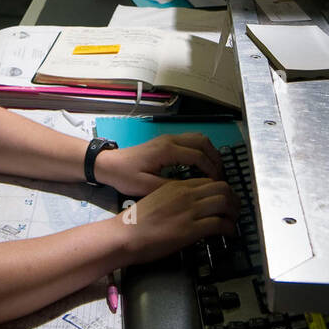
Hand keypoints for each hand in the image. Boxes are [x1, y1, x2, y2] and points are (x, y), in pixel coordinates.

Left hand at [95, 133, 223, 196]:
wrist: (109, 164)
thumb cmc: (125, 176)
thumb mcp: (146, 187)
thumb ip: (170, 187)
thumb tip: (192, 189)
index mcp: (167, 150)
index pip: (198, 156)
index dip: (211, 170)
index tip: (216, 183)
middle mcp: (170, 140)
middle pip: (203, 142)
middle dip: (215, 158)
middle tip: (220, 176)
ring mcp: (168, 138)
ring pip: (198, 138)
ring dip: (209, 152)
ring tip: (214, 170)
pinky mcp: (166, 141)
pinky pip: (191, 140)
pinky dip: (201, 150)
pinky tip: (201, 165)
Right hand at [116, 178, 237, 264]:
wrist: (126, 235)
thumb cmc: (137, 221)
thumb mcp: (158, 199)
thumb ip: (176, 198)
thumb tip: (192, 206)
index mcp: (178, 186)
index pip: (210, 181)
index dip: (223, 191)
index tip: (225, 200)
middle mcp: (187, 195)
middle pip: (222, 188)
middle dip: (234, 199)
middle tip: (235, 210)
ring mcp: (189, 211)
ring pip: (225, 203)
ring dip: (234, 212)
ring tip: (234, 221)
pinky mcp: (191, 229)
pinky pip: (219, 224)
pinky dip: (228, 228)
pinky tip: (228, 232)